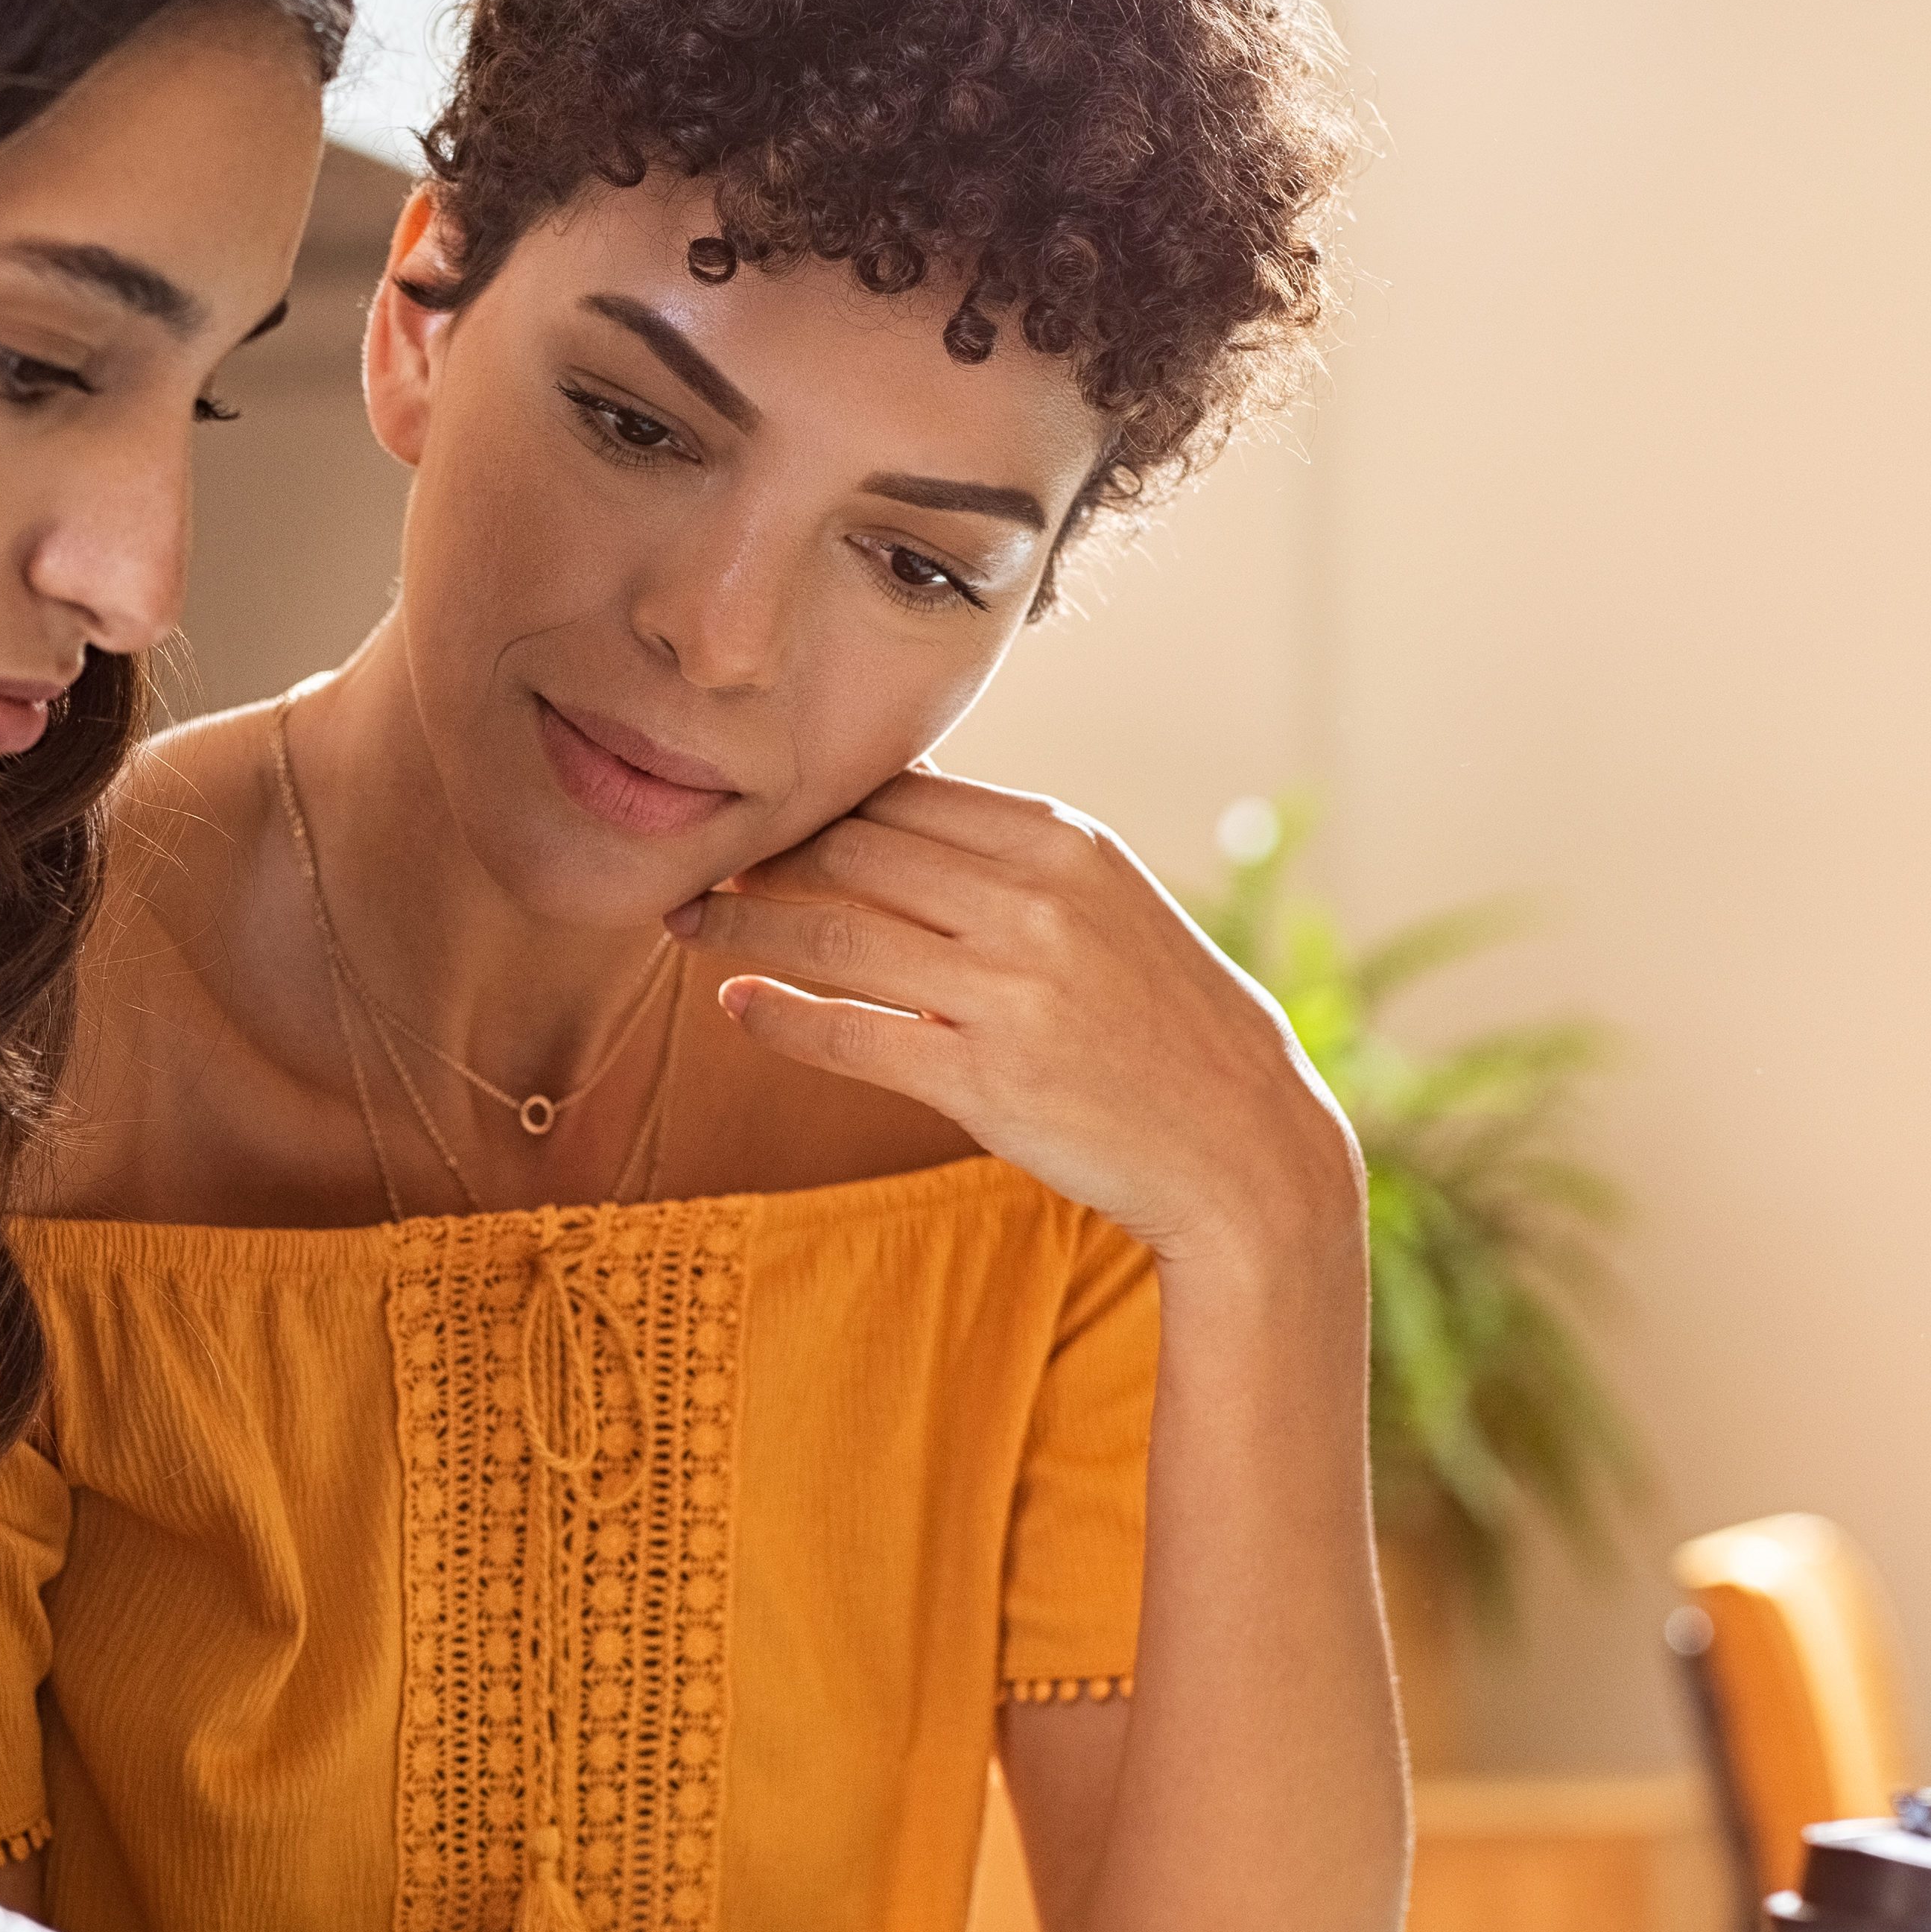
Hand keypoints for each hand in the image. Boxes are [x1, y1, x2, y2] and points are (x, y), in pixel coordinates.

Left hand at [669, 774, 1361, 1267]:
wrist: (1241, 1138)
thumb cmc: (1160, 1017)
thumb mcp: (1102, 901)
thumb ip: (1006, 854)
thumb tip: (889, 804)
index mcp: (1060, 842)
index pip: (900, 793)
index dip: (813, 801)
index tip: (760, 813)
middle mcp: (1032, 901)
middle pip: (853, 850)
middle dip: (763, 854)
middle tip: (703, 864)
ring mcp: (1008, 991)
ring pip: (834, 936)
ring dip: (744, 926)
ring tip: (689, 924)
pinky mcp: (985, 1079)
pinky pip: (850, 1034)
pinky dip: (779, 1017)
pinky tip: (737, 1005)